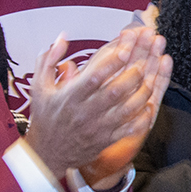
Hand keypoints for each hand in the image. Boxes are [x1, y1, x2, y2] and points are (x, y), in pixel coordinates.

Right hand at [25, 26, 171, 187]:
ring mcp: (98, 127)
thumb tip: (62, 37)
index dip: (112, 60)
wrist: (46, 154)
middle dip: (133, 73)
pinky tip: (148, 103)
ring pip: (127, 109)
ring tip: (151, 77)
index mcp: (70, 96)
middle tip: (146, 58)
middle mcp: (86, 111)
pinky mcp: (107, 139)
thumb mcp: (39, 87)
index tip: (126, 47)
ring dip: (142, 92)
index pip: (94, 75)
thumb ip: (49, 59)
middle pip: (115, 91)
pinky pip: (130, 129)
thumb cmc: (45, 117)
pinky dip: (142, 116)